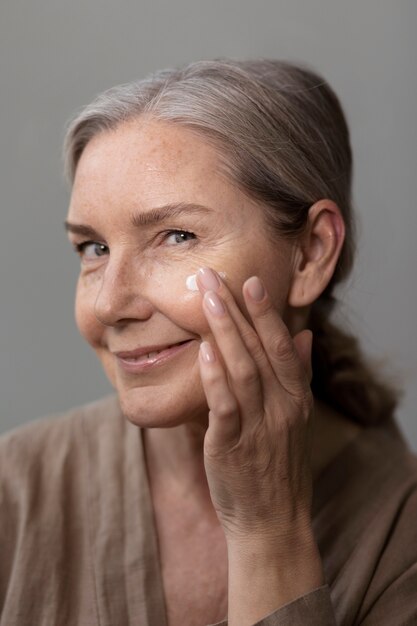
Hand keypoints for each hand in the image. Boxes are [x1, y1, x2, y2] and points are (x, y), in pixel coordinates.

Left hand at [197, 266, 313, 545]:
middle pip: (260, 349)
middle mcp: (281, 407)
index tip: (251, 281)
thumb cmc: (278, 465)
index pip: (282, 346)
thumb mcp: (298, 418)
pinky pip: (225, 405)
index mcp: (296, 398)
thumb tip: (306, 337)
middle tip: (214, 276)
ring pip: (243, 369)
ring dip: (225, 331)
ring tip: (207, 299)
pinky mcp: (233, 445)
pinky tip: (204, 351)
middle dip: (237, 309)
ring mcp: (259, 426)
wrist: (271, 520)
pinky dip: (215, 376)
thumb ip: (300, 375)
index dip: (266, 313)